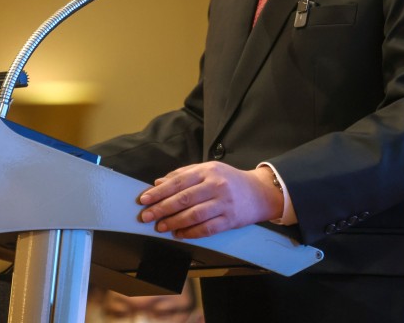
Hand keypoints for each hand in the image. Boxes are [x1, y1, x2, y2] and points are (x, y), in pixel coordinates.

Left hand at [137, 162, 283, 238]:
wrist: (259, 192)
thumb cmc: (228, 180)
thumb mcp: (208, 170)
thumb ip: (183, 174)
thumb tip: (158, 183)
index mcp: (208, 170)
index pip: (178, 182)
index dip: (159, 192)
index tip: (144, 199)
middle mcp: (216, 185)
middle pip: (184, 199)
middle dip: (162, 208)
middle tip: (146, 216)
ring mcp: (224, 203)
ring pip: (194, 215)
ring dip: (174, 222)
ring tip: (160, 227)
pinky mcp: (230, 220)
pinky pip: (207, 228)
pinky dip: (191, 233)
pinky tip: (179, 234)